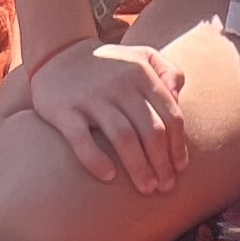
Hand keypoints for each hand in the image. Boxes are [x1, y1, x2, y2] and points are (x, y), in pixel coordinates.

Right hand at [25, 37, 189, 193]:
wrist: (58, 52)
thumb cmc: (110, 64)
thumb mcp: (143, 56)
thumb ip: (168, 71)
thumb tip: (179, 99)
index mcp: (141, 74)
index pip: (170, 116)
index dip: (178, 146)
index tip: (180, 169)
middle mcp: (119, 84)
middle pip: (150, 130)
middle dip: (162, 163)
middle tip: (166, 187)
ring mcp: (91, 97)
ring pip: (123, 137)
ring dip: (138, 167)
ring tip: (146, 188)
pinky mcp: (64, 110)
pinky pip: (81, 139)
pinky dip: (96, 160)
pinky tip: (109, 177)